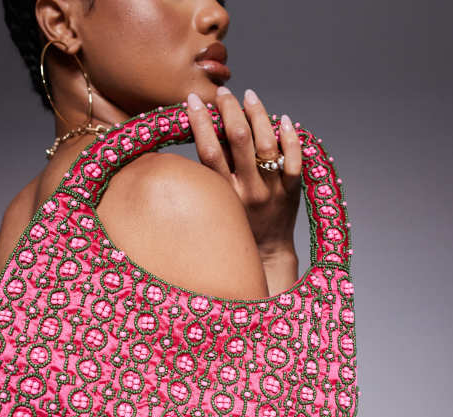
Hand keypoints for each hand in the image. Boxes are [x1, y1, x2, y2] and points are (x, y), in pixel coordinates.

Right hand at [186, 87, 301, 256]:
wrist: (267, 252)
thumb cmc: (237, 225)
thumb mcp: (219, 202)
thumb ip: (214, 172)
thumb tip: (207, 130)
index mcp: (225, 194)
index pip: (209, 150)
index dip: (200, 121)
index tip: (193, 100)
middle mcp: (249, 190)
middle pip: (239, 140)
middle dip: (229, 109)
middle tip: (222, 94)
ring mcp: (273, 189)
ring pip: (267, 143)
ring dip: (257, 114)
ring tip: (249, 96)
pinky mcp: (293, 190)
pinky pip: (295, 159)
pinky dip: (290, 136)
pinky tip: (283, 119)